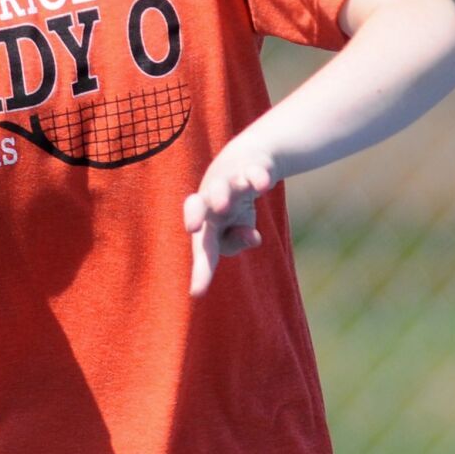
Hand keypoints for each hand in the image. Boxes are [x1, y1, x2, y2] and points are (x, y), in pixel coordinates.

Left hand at [183, 144, 276, 297]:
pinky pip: (254, 171)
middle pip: (197, 205)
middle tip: (191, 229)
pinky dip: (258, 177)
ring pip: (222, 186)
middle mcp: (212, 198)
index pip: (201, 246)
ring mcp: (231, 181)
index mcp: (205, 218)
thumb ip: (237, 241)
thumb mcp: (238, 228)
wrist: (248, 160)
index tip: (197, 293)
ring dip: (222, 195)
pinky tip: (263, 185)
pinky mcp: (252, 167)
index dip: (200, 269)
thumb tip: (250, 238)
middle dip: (194, 215)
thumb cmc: (234, 204)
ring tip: (223, 206)